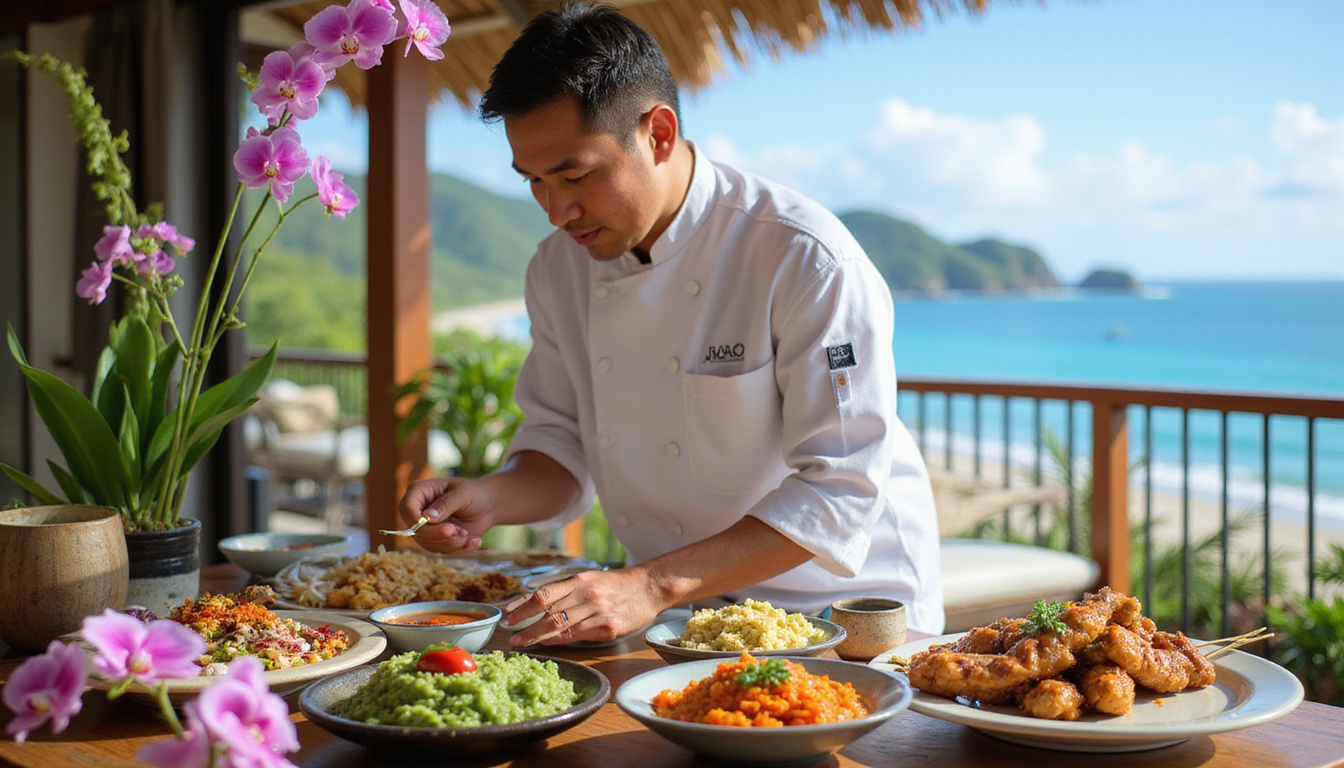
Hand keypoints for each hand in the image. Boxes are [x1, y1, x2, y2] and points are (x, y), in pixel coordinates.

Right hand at [397, 476, 496, 553]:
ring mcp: (425, 527)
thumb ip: (445, 504)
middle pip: (415, 531)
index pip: (407, 508)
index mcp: (419, 492)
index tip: (446, 528)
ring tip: (467, 534)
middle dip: (440, 536)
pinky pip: (440, 551)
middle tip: (461, 532)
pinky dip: (458, 549)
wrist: (488, 506)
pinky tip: (472, 541)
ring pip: (427, 544)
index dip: (419, 522)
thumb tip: (427, 517)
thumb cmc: (475, 493)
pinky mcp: (435, 539)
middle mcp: (418, 510)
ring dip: (451, 543)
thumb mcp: (463, 495)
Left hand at [501, 568, 661, 647]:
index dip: (523, 606)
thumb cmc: (615, 585)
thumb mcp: (589, 581)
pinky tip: (548, 644)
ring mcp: (597, 612)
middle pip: (548, 613)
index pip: (544, 594)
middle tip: (509, 637)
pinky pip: (578, 636)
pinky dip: (559, 641)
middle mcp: (586, 595)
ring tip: (522, 643)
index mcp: (579, 581)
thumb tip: (533, 604)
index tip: (506, 616)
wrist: (647, 588)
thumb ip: (564, 592)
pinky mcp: (608, 628)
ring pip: (560, 627)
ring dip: (537, 637)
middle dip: (525, 626)